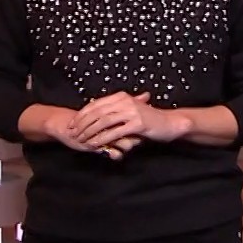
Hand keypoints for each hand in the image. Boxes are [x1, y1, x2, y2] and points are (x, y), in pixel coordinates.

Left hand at [69, 93, 184, 152]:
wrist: (170, 123)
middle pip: (97, 112)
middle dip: (82, 123)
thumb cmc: (149, 119)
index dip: (82, 114)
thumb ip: (115, 109)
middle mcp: (125, 101)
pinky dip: (103, 138)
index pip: (95, 104)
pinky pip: (115, 132)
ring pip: (104, 121)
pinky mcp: (137, 124)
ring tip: (81, 140)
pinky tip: (96, 145)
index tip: (72, 123)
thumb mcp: (130, 110)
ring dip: (90, 132)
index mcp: (121, 96)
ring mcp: (131, 112)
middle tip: (72, 133)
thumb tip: (97, 111)